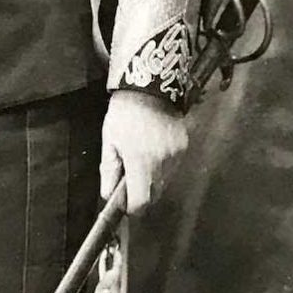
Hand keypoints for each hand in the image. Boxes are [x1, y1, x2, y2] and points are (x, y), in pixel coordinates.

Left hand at [100, 88, 188, 218]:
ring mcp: (176, 155)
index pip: (141, 203)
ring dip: (154, 178)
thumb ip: (109, 170)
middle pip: (155, 195)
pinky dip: (163, 164)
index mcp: (141, 162)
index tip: (125, 202)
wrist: (151, 85)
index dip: (132, 207)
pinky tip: (154, 147)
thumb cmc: (124, 113)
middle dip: (142, 192)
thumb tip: (108, 196)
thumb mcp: (110, 140)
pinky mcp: (184, 146)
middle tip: (131, 176)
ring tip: (142, 156)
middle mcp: (162, 163)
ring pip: (166, 181)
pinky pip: (174, 166)